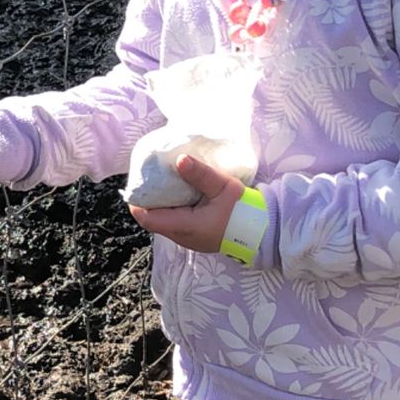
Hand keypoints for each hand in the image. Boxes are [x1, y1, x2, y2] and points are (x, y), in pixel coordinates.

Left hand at [128, 154, 245, 252]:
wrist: (262, 231)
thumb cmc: (242, 211)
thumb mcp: (223, 187)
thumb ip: (200, 175)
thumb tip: (179, 159)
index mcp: (184, 227)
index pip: (147, 219)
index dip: (137, 201)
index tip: (139, 183)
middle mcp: (181, 237)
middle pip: (152, 219)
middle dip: (148, 200)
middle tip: (151, 178)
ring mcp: (187, 239)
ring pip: (163, 221)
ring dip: (161, 204)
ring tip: (164, 182)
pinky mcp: (194, 236)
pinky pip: (174, 222)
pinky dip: (172, 208)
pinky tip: (179, 192)